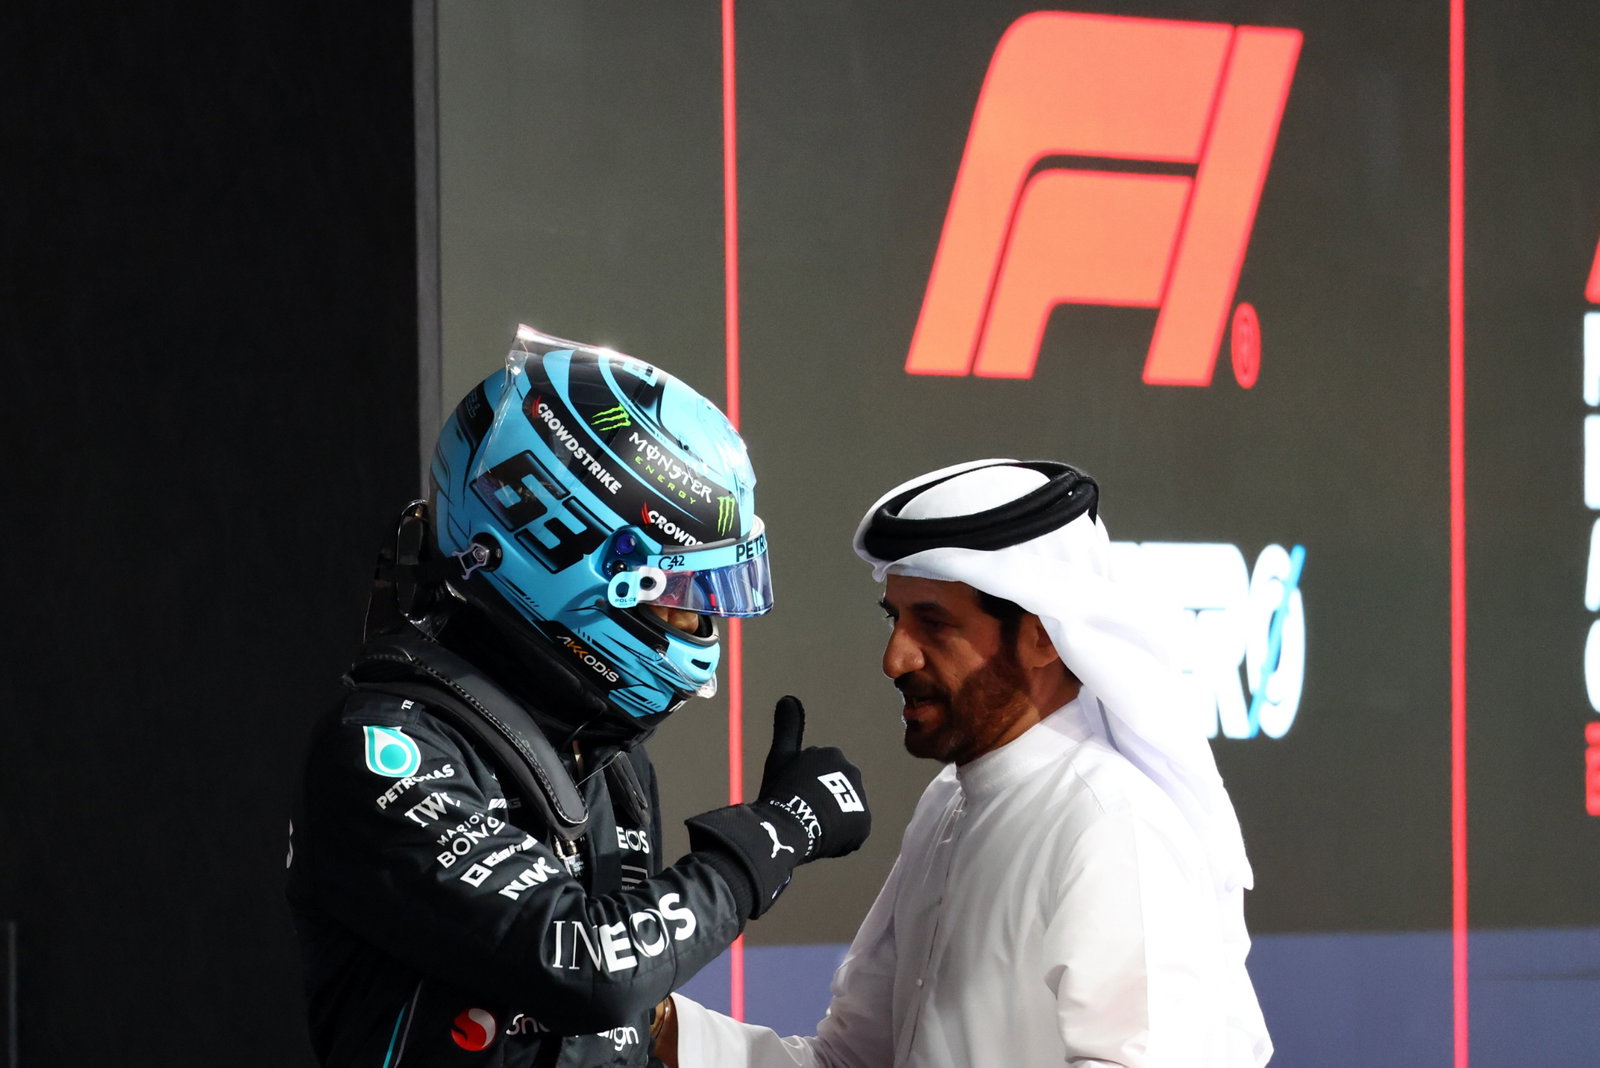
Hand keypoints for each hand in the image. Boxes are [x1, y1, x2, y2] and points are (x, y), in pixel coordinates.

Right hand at [753, 696, 869, 860]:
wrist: (793, 822)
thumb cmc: (784, 788)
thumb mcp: (781, 755)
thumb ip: (787, 727)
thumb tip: (788, 698)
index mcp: (833, 755)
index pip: (818, 775)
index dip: (803, 788)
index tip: (793, 795)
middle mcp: (852, 772)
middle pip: (834, 791)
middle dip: (821, 801)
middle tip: (801, 811)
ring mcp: (860, 798)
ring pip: (842, 811)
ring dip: (830, 819)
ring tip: (810, 826)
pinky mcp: (864, 823)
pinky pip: (850, 831)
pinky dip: (839, 837)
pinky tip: (822, 837)